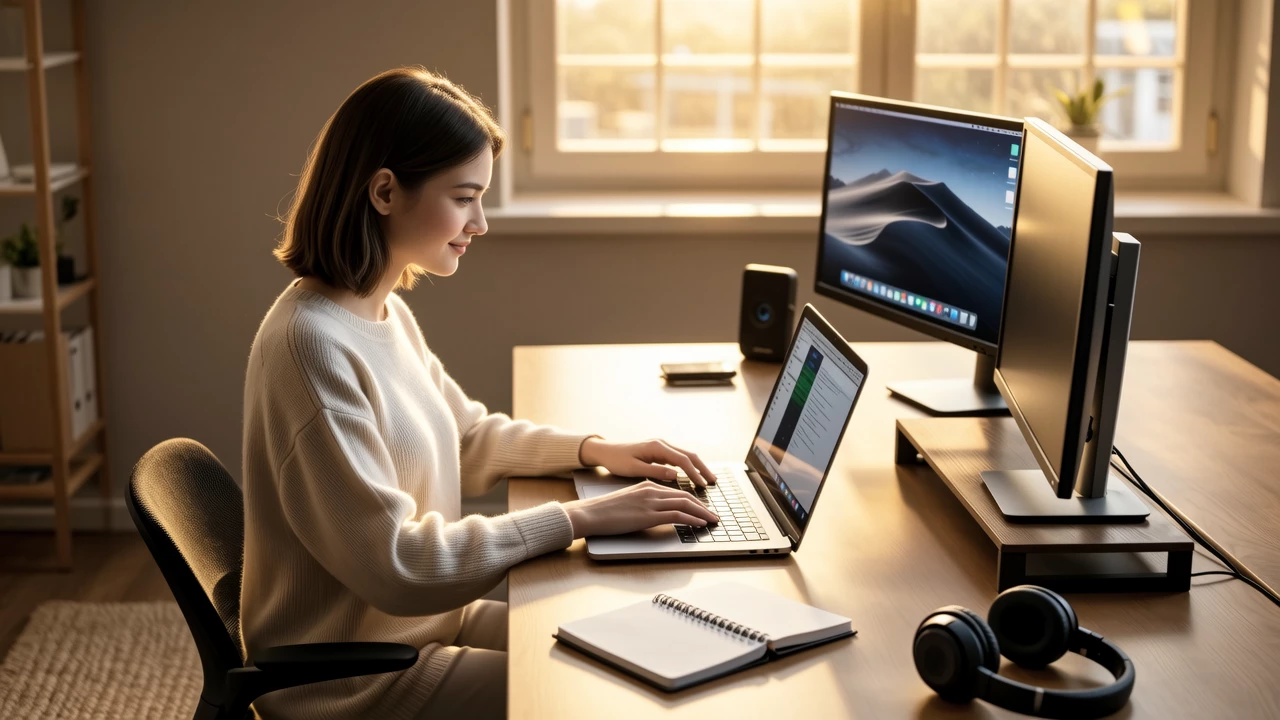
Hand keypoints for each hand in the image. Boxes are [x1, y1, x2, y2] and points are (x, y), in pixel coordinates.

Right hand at [562, 481, 719, 538]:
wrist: (590, 513)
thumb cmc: (605, 511)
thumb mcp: (628, 501)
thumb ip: (644, 503)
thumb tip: (656, 513)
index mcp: (647, 486)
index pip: (677, 493)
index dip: (693, 501)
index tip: (703, 509)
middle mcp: (651, 490)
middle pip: (685, 496)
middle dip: (702, 506)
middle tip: (714, 515)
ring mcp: (650, 502)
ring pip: (685, 504)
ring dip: (702, 513)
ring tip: (712, 520)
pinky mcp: (648, 515)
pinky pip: (676, 515)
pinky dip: (692, 518)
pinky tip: (700, 523)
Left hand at [578, 437, 717, 486]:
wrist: (605, 451)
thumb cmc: (617, 460)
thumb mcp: (634, 469)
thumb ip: (655, 471)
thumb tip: (675, 475)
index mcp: (657, 447)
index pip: (682, 460)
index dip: (695, 473)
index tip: (703, 485)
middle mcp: (662, 444)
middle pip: (689, 455)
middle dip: (703, 468)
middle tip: (713, 482)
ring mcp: (661, 446)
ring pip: (686, 455)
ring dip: (698, 467)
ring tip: (708, 480)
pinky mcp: (659, 451)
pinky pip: (679, 458)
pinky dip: (689, 466)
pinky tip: (693, 475)